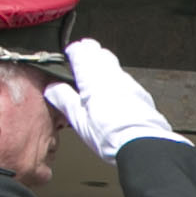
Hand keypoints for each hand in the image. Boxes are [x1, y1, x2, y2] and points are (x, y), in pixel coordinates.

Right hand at [48, 38, 182, 159]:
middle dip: (88, 52)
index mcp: (93, 78)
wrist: (144, 145)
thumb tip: (52, 88)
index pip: (81, 51)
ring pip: (113, 64)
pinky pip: (126, 79)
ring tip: (95, 74)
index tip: (69, 55)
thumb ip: (64, 100)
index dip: (73, 51)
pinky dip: (116, 79)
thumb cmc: (110, 135)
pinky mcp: (141, 93)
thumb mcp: (78, 119)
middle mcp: (112, 75)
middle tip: (80, 59)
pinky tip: (113, 92)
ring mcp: (129, 83)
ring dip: (103, 64)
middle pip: (99, 52)